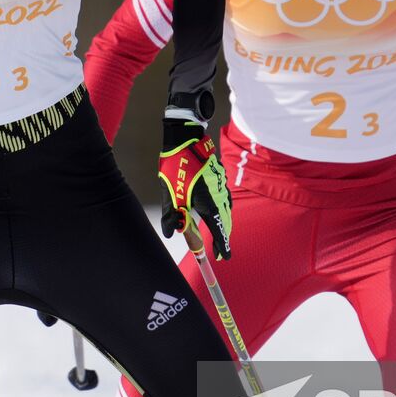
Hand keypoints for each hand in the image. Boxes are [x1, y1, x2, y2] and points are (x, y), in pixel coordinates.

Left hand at [158, 117, 231, 259]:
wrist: (185, 139)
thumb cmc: (177, 166)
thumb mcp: (170, 194)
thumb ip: (172, 215)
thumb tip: (170, 233)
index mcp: (208, 202)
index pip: (218, 230)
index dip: (221, 245)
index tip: (224, 257)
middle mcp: (219, 196)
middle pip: (225, 222)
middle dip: (223, 236)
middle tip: (220, 249)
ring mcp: (221, 186)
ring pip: (225, 210)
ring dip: (222, 223)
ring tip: (217, 232)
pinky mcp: (219, 178)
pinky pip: (224, 199)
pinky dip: (221, 209)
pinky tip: (214, 209)